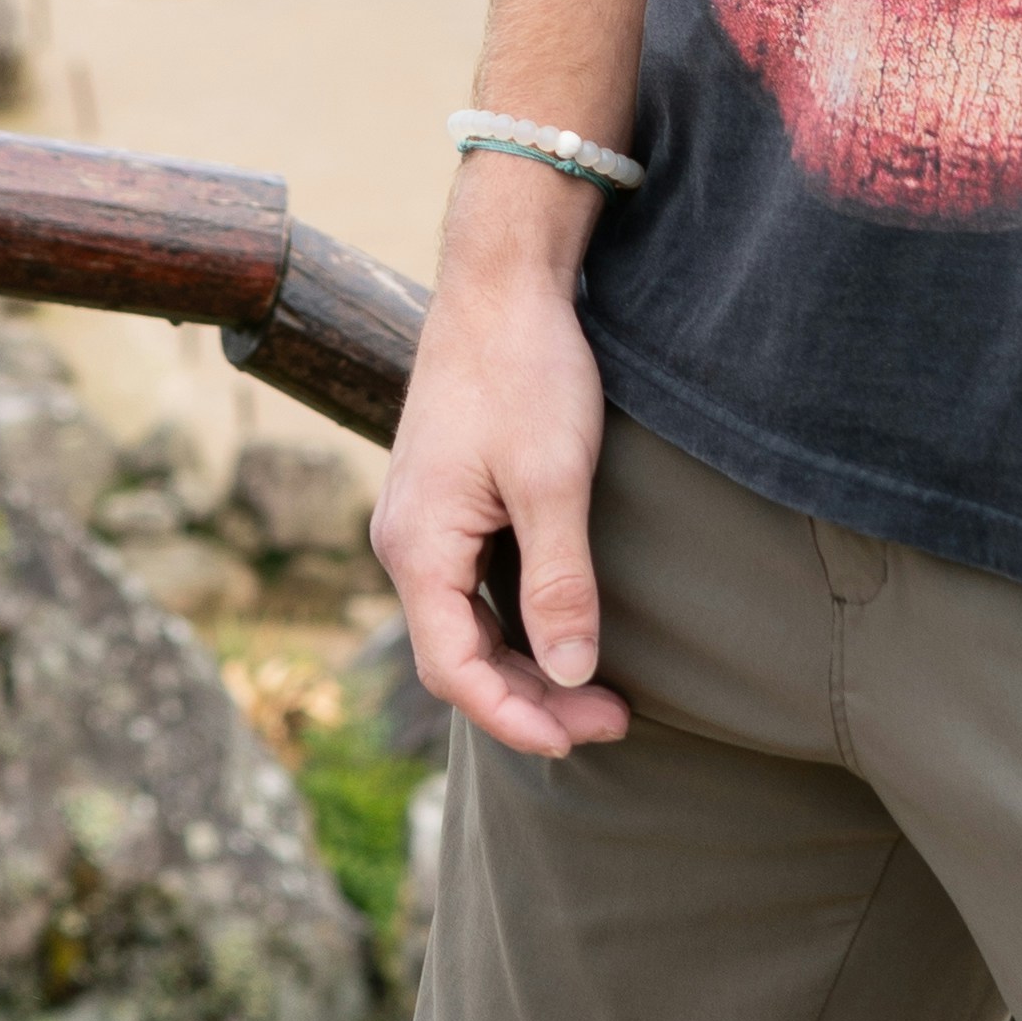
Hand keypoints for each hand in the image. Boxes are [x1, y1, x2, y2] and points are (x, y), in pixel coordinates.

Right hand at [371, 198, 632, 766]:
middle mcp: (407, 544)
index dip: (516, 717)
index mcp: (417, 546)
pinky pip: (473, 592)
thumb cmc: (524, 371)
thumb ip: (560, 582)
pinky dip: (518, 626)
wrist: (501, 283)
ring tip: (601, 695)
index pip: (453, 669)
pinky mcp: (448, 506)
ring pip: (467, 628)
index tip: (583, 737)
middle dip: (532, 701)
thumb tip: (572, 675)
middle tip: (614, 721)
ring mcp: (424, 525)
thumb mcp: (553, 480)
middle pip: (459, 658)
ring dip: (528, 668)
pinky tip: (567, 635)